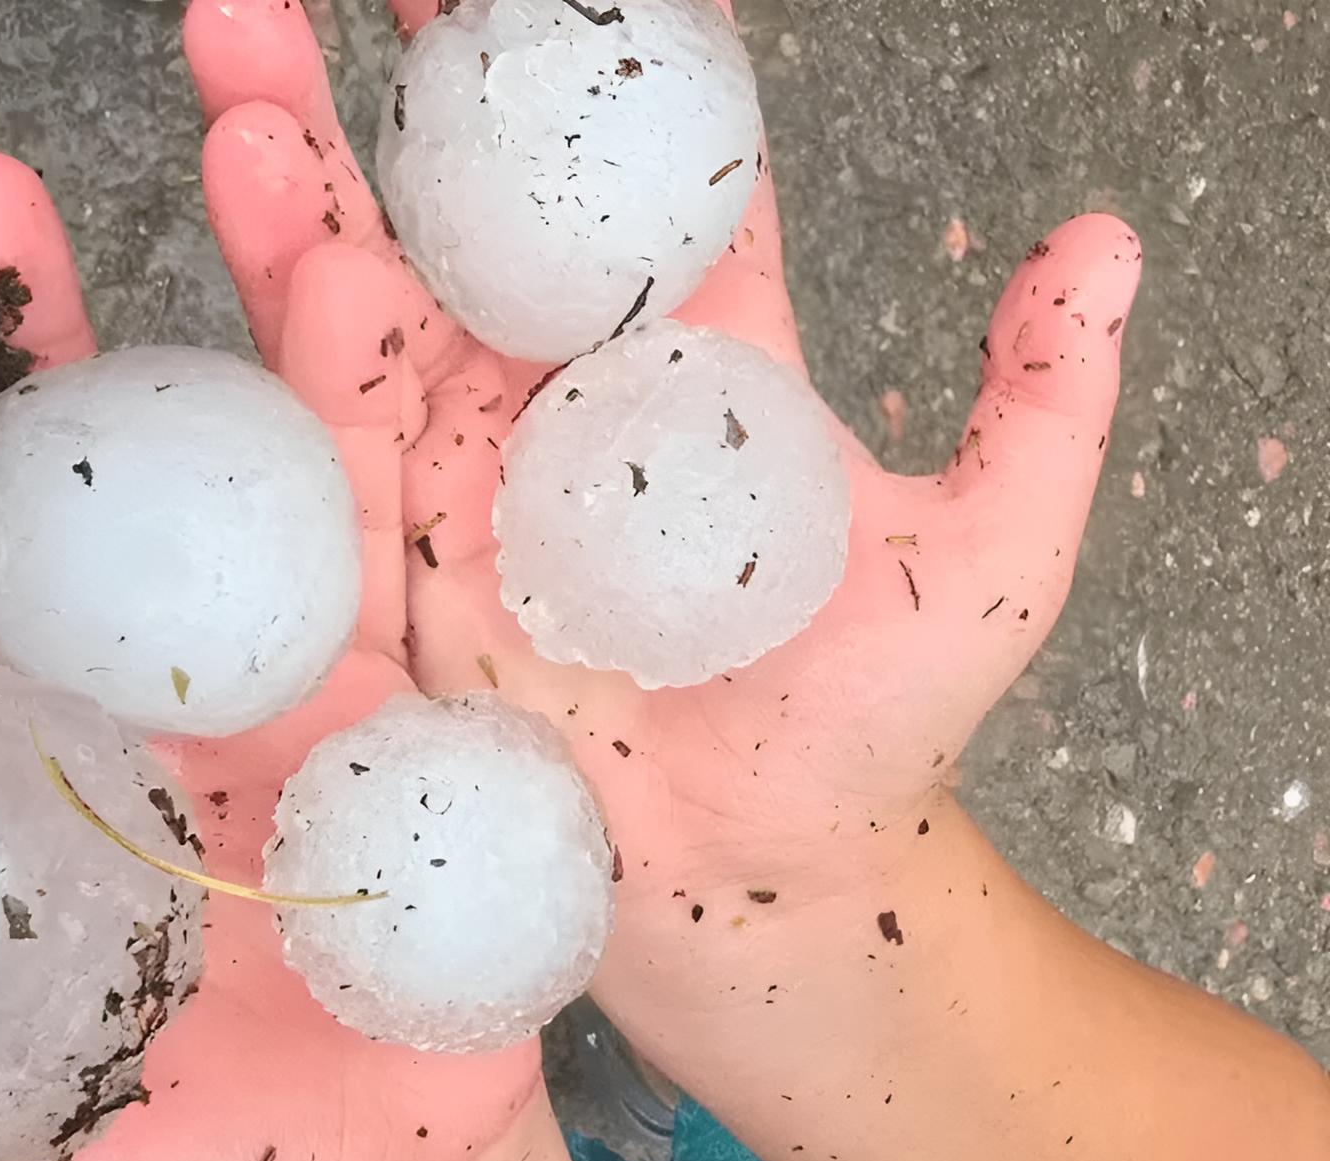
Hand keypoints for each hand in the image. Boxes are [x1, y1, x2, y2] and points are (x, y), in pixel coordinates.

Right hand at [183, 0, 1138, 1005]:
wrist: (767, 889)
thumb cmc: (871, 729)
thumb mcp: (989, 557)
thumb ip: (1039, 400)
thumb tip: (1107, 242)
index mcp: (690, 358)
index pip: (631, 180)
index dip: (585, 67)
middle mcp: (555, 399)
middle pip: (458, 217)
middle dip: (382, 96)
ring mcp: (465, 480)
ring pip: (365, 303)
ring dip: (299, 182)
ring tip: (242, 64)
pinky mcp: (404, 570)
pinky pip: (336, 442)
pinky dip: (291, 330)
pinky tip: (253, 212)